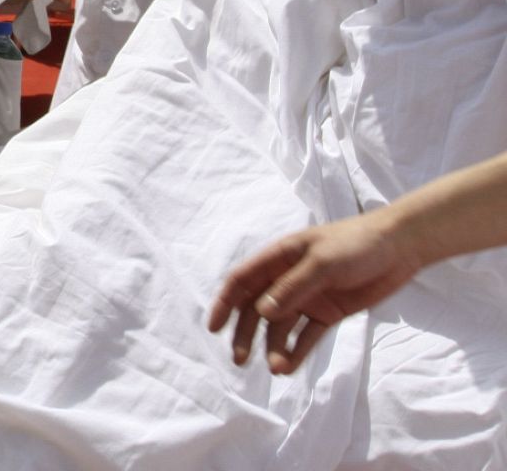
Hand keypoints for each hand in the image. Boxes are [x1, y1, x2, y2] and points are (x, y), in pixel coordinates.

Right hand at [207, 211, 422, 374]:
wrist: (400, 248)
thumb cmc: (357, 244)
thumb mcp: (323, 262)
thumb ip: (293, 287)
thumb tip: (262, 313)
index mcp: (279, 258)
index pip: (242, 281)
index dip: (225, 304)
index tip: (214, 329)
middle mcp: (287, 279)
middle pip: (256, 309)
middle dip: (246, 334)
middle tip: (240, 359)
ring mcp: (307, 297)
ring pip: (281, 326)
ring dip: (274, 347)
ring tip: (277, 368)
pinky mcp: (328, 313)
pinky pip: (307, 336)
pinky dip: (297, 351)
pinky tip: (289, 367)